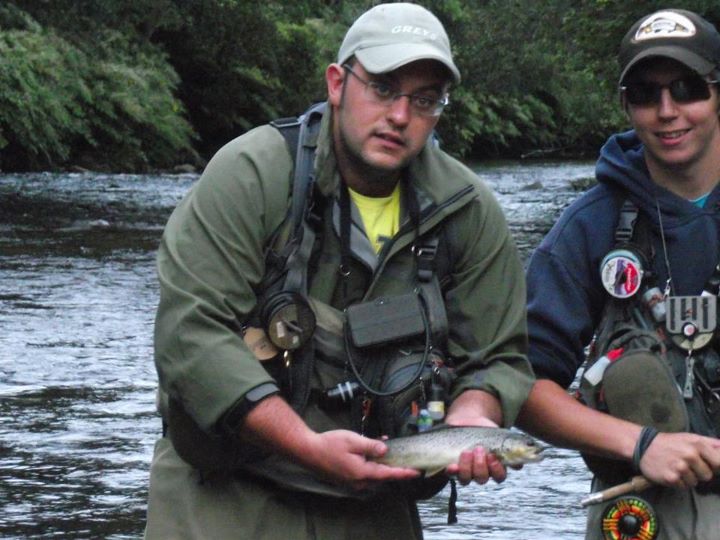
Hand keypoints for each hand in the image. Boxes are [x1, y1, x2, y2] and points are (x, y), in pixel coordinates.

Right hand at [301, 429, 419, 489]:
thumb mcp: (354, 440)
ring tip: (383, 447)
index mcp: (362, 473)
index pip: (388, 474)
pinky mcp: (345, 478)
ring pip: (371, 474)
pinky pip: (362, 473)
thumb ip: (371, 446)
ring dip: (378, 463)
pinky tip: (368, 451)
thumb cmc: (329, 444)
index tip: (416, 472)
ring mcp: (350, 482)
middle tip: (401, 455)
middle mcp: (358, 481)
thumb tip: (385, 449)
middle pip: (380, 475)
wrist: (307, 451)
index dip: (403, 472)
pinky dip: (368, 464)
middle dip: (391, 465)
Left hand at [443, 390, 509, 484]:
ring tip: (467, 451)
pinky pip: (453, 474)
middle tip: (480, 449)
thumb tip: (536, 454)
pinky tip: (452, 465)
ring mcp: (467, 470)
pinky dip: (453, 471)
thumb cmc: (488, 431)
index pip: (499, 476)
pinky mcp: (454, 465)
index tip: (494, 456)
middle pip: (483, 478)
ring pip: (468, 478)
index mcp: (496, 467)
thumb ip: (516, 446)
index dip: (497, 469)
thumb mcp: (503, 436)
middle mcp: (482, 472)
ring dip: (468, 466)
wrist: (469, 420)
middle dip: (481, 466)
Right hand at [640, 432, 719, 488]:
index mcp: (697, 444)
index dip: (715, 467)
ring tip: (676, 468)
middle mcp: (690, 455)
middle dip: (699, 473)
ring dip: (687, 478)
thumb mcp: (690, 437)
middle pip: (707, 475)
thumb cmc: (670, 442)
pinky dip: (677, 482)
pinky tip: (670, 472)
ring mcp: (680, 467)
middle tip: (687, 465)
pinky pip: (683, 486)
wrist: (643, 446)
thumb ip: (711, 444)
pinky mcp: (671, 478)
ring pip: (695, 482)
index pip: (719, 463)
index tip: (708, 466)